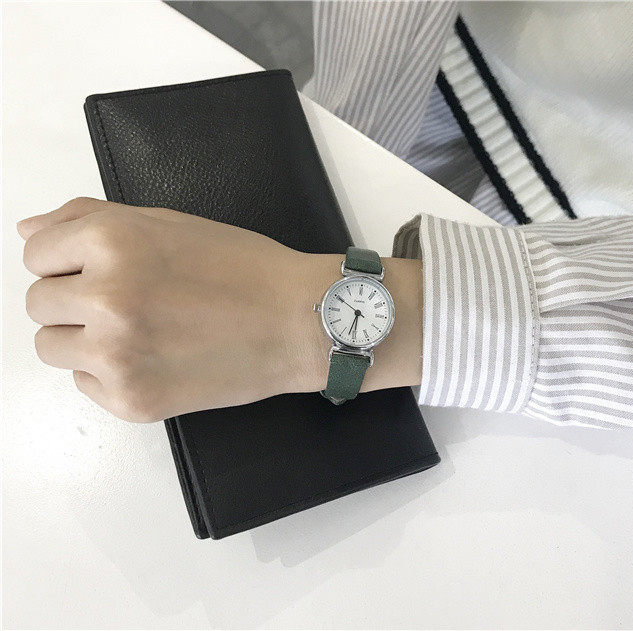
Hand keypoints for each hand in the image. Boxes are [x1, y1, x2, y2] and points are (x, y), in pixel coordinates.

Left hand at [19, 198, 422, 421]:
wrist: (298, 321)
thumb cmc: (244, 269)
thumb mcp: (168, 223)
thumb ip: (89, 219)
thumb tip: (29, 231)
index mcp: (112, 243)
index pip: (36, 253)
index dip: (68, 260)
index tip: (101, 269)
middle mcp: (107, 298)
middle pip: (38, 304)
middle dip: (75, 299)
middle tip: (129, 302)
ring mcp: (117, 356)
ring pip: (52, 347)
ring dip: (84, 337)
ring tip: (138, 331)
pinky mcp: (133, 401)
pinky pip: (85, 383)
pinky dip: (110, 372)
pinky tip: (154, 358)